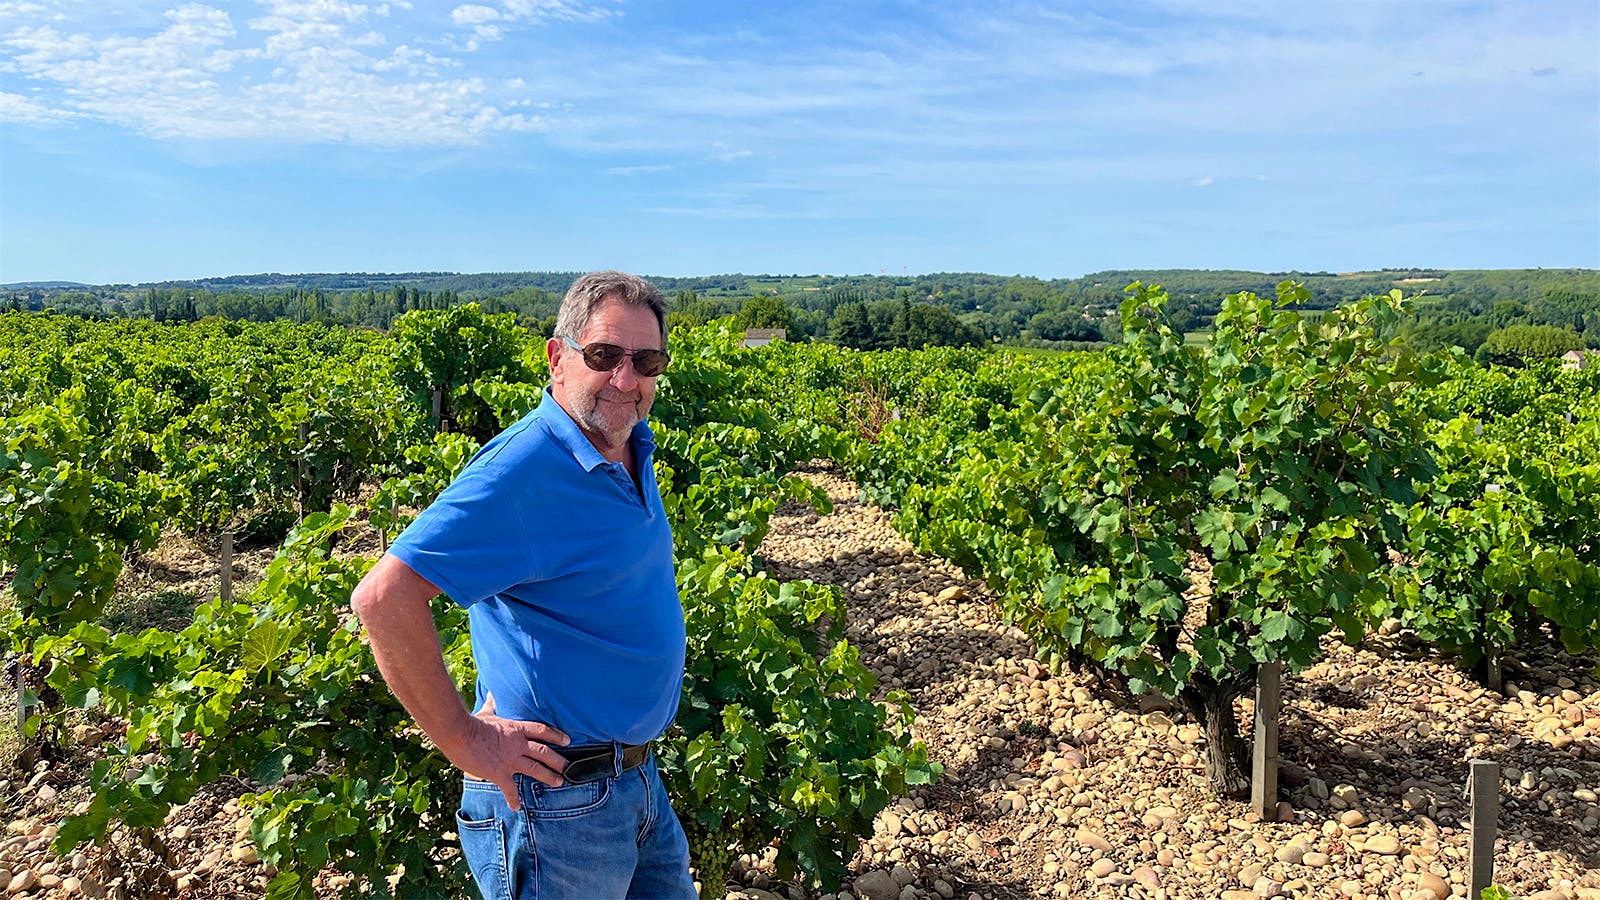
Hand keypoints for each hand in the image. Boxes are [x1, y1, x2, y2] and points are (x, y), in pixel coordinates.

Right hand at [453, 693, 570, 810]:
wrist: (459, 733)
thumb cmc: (471, 722)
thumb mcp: (486, 712)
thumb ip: (492, 704)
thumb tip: (491, 693)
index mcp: (516, 729)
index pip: (542, 730)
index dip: (556, 735)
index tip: (567, 740)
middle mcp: (518, 744)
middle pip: (544, 752)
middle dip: (558, 760)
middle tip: (569, 767)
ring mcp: (510, 759)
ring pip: (536, 769)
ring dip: (549, 777)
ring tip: (559, 782)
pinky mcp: (499, 773)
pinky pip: (510, 789)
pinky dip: (514, 799)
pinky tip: (516, 807)